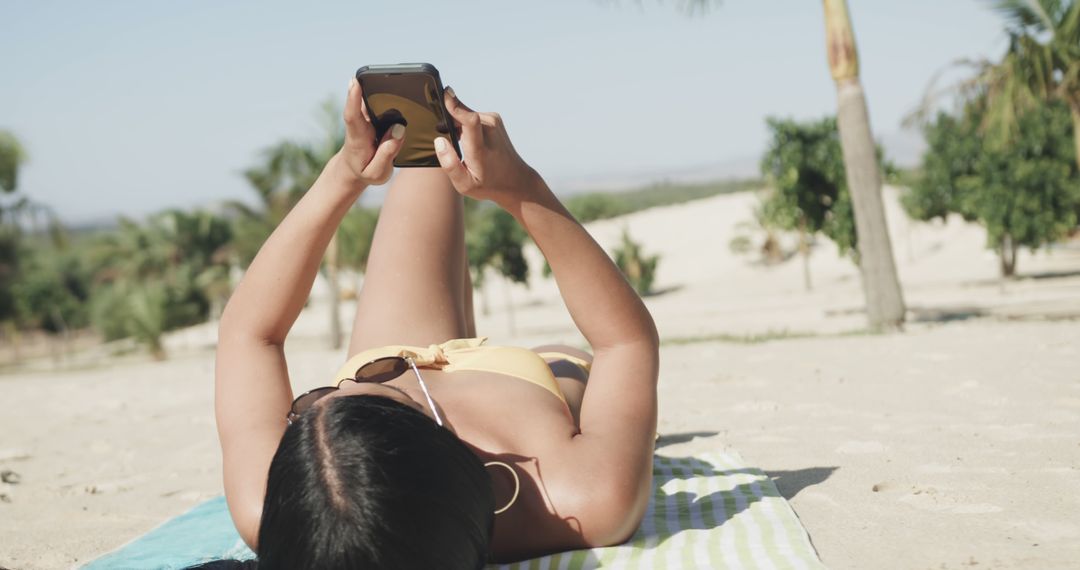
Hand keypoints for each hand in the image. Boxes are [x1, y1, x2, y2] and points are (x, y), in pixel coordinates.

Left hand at [338, 77, 404, 185]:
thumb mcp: (376, 173)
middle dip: (368, 87)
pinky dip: (386, 94)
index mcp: (357, 138)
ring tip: (388, 77)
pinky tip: (394, 85)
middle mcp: (359, 124)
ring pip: (372, 101)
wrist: (353, 169)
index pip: (352, 116)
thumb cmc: (365, 170)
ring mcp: (365, 119)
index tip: (354, 83)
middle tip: (374, 72)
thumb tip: (399, 130)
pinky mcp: (372, 116)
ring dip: (379, 88)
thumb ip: (386, 154)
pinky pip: (379, 103)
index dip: (353, 99)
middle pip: (363, 104)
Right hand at [434, 88, 541, 206]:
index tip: (445, 92)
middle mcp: (489, 129)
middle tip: (447, 139)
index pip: (469, 120)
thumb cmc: (489, 184)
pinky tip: (468, 140)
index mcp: (481, 147)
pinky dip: (465, 125)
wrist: (516, 180)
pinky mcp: (494, 118)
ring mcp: (494, 121)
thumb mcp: (465, 184)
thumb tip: (439, 141)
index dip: (455, 105)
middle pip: (461, 114)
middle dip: (448, 121)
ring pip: (464, 115)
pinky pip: (471, 116)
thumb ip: (450, 165)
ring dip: (457, 125)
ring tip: (461, 146)